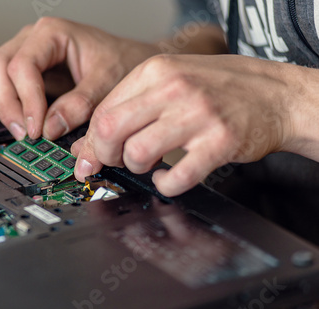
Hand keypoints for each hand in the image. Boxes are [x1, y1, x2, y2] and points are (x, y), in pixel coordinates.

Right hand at [0, 17, 156, 140]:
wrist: (124, 59)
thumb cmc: (117, 63)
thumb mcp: (107, 82)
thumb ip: (80, 104)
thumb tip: (51, 127)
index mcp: (51, 34)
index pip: (22, 65)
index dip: (25, 101)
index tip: (36, 129)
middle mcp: (30, 40)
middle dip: (7, 106)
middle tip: (25, 135)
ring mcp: (19, 52)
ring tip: (13, 125)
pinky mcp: (14, 70)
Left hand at [72, 54, 308, 196]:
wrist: (274, 93)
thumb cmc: (218, 89)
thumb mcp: (169, 83)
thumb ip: (128, 109)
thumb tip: (86, 148)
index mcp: (155, 71)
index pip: (103, 111)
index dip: (92, 142)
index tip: (92, 158)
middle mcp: (173, 89)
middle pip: (109, 130)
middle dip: (105, 156)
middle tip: (119, 161)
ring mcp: (197, 115)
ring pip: (137, 153)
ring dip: (136, 168)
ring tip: (150, 165)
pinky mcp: (219, 142)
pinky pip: (177, 176)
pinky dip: (165, 185)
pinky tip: (169, 178)